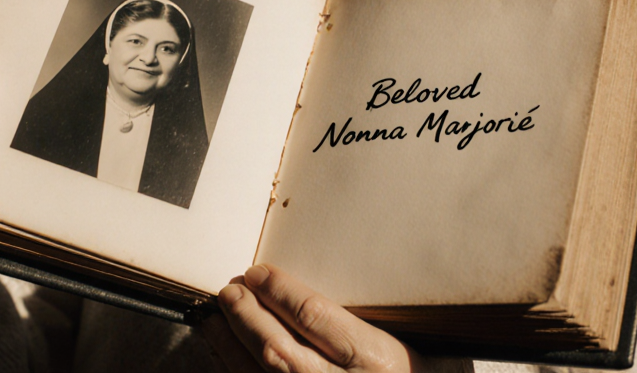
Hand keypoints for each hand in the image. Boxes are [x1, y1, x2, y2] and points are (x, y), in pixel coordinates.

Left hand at [205, 264, 462, 372]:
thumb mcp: (422, 351)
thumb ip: (378, 326)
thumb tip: (330, 292)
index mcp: (377, 362)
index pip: (314, 316)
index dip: (278, 291)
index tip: (259, 273)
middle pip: (278, 348)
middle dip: (247, 316)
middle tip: (229, 289)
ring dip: (231, 345)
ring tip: (214, 317)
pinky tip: (226, 357)